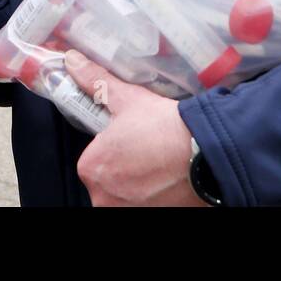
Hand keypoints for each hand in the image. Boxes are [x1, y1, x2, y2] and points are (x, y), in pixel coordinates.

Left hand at [65, 49, 207, 206]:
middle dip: (125, 168)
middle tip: (147, 153)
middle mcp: (103, 198)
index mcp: (91, 168)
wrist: (208, 154)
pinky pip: (145, 206)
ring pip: (126, 196)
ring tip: (159, 166)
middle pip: (109, 180)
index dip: (113, 147)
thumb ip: (96, 82)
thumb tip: (73, 61)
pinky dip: (154, 198)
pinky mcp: (152, 219)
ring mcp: (127, 212)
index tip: (131, 140)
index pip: (94, 159)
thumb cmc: (165, 128)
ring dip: (139, 184)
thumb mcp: (127, 99)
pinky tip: (167, 181)